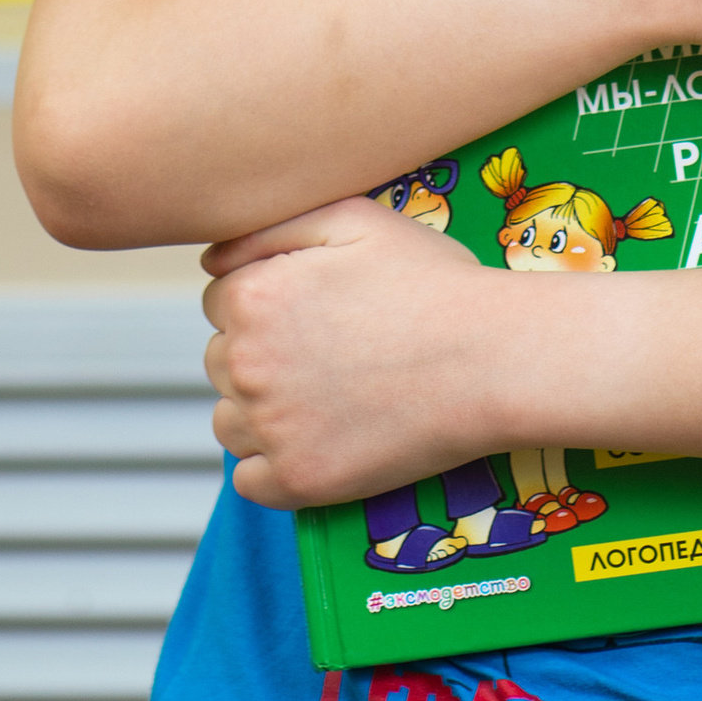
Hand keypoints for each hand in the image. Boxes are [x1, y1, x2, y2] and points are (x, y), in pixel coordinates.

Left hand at [201, 198, 508, 508]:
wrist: (492, 359)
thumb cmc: (431, 283)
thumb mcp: (354, 219)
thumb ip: (267, 227)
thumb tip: (210, 259)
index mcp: (251, 297)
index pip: (220, 301)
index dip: (269, 300)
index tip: (318, 309)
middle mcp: (246, 365)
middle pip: (220, 361)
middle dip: (261, 354)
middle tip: (330, 351)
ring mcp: (271, 429)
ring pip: (229, 422)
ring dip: (261, 411)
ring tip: (329, 395)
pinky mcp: (298, 481)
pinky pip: (249, 480)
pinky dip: (274, 466)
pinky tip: (320, 439)